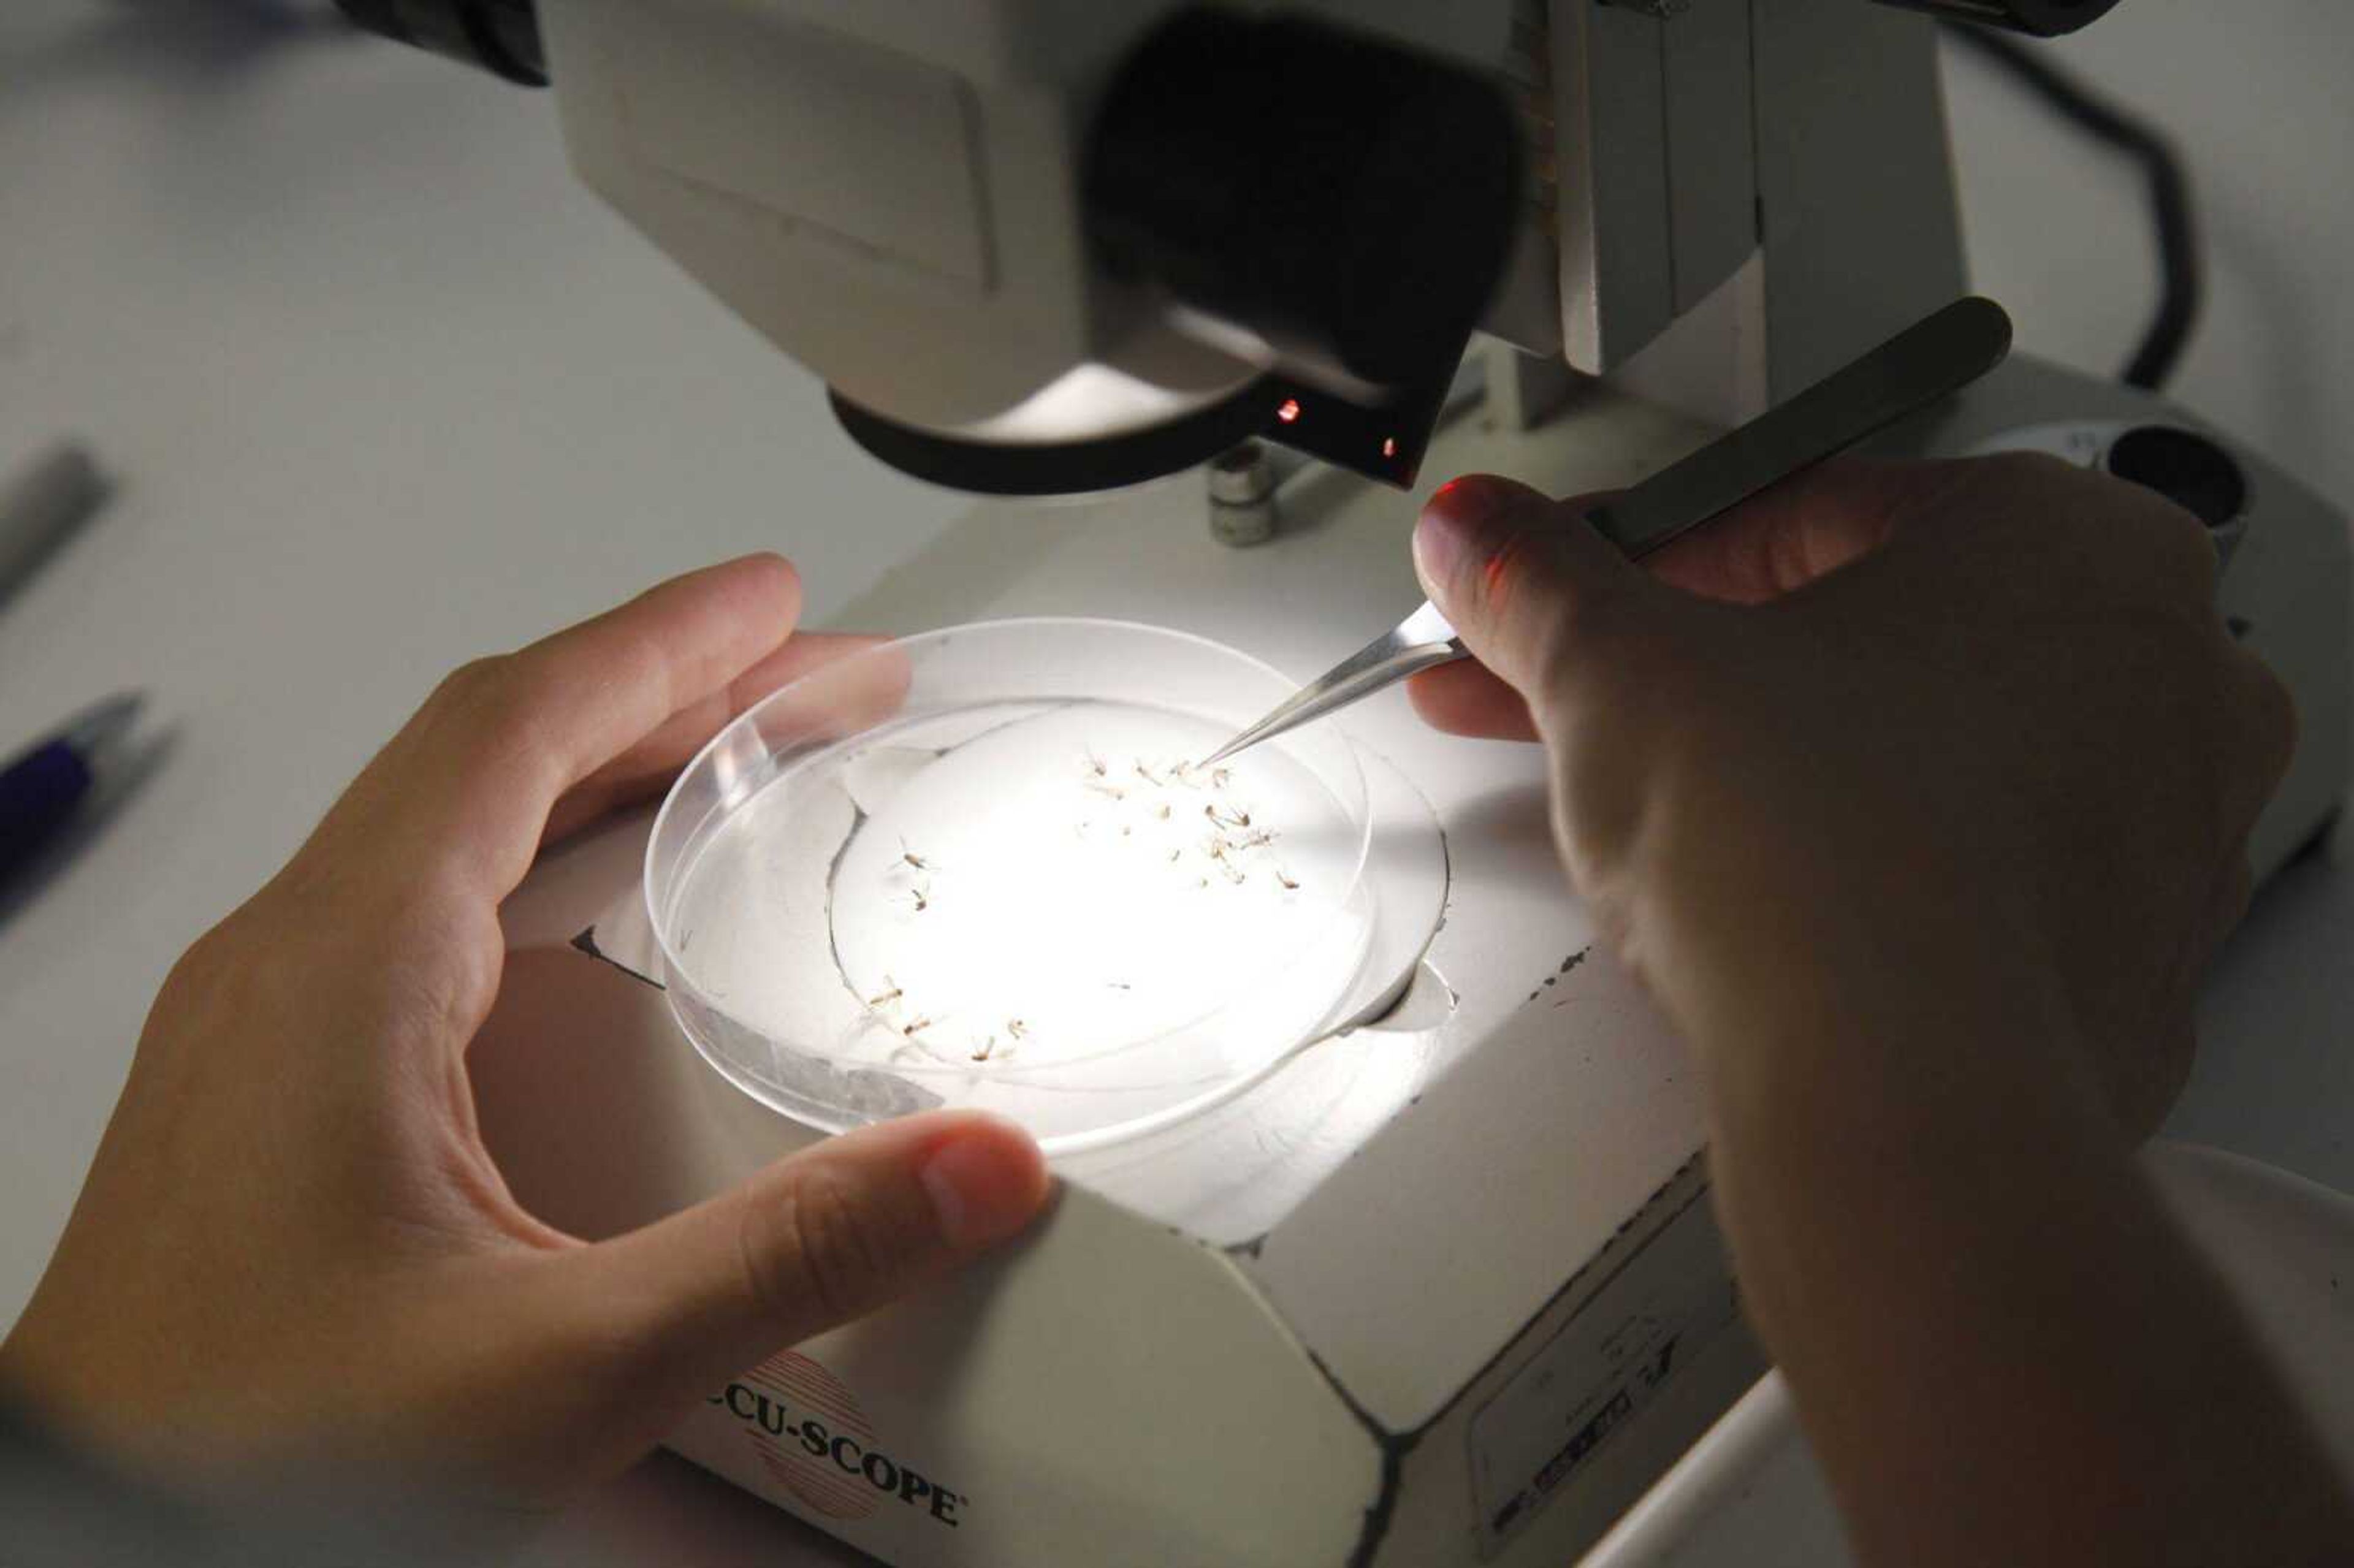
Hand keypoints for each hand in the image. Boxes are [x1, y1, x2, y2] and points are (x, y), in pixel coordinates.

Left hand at [0, 557, 1048, 1517]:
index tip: (772, 600)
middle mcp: (287, 967)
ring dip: (598, 769)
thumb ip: (788, 1257)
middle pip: (491, 752)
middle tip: (809, 679)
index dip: (660, 645)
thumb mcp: (562, 1363)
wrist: (93, 1546)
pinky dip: (534, 857)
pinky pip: (416, 905)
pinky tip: (598, 920)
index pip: (516, 727)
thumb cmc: (246, 1456)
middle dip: (665, 693)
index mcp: (343, 970)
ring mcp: (265, 1023)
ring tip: (731, 767)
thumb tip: (972, 1166)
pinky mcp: (268, 1088)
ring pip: (447, 823)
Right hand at [1408, 459, 2352, 1565]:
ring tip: (1646, 810)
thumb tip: (1485, 535)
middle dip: (1692, 670)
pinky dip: (1866, 874)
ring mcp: (2168, 824)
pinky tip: (1762, 906)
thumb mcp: (1622, 673)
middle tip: (1576, 703)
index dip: (1638, 563)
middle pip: (1863, 637)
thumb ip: (1540, 579)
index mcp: (2069, 539)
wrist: (1906, 1105)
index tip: (1564, 598)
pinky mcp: (2137, 958)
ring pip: (1921, 758)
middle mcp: (2163, 668)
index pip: (1798, 514)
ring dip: (1776, 767)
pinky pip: (1968, 876)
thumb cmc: (1827, 864)